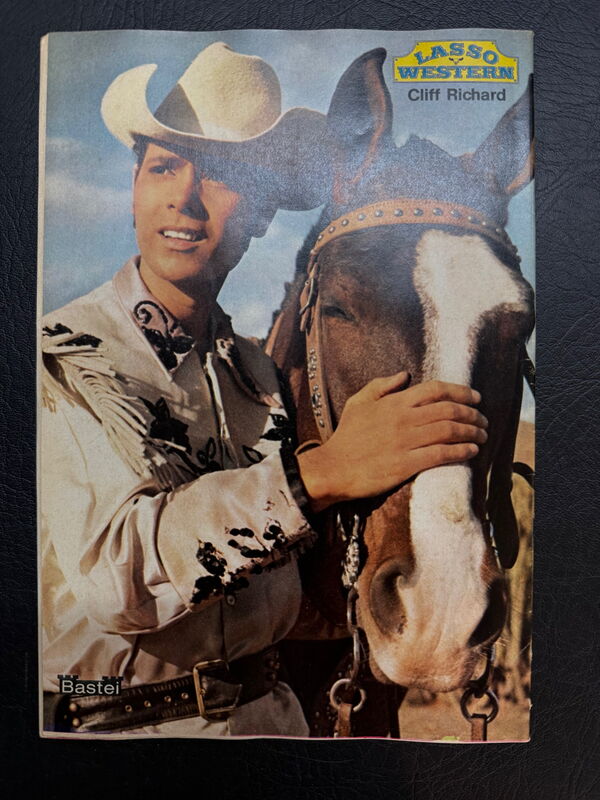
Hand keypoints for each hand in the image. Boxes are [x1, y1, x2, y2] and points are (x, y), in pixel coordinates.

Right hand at [297, 372, 486, 512]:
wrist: (333, 468)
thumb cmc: (346, 436)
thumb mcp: (358, 402)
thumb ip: (382, 385)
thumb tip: (405, 374)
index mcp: (394, 402)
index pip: (435, 389)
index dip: (461, 391)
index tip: (476, 398)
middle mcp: (403, 419)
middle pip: (449, 410)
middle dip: (472, 414)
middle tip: (483, 420)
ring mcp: (405, 441)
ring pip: (449, 431)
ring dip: (472, 432)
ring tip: (483, 436)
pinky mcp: (406, 464)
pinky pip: (441, 454)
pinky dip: (461, 451)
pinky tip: (471, 451)